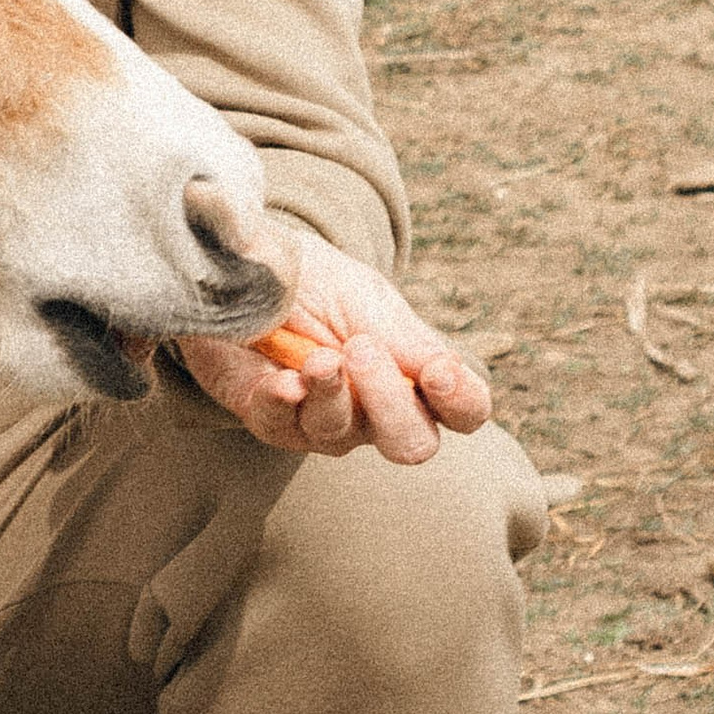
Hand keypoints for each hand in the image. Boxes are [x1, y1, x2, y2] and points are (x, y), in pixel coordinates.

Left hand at [178, 222, 491, 466]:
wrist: (250, 270)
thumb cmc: (320, 286)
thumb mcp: (370, 299)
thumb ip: (407, 340)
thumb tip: (446, 371)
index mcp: (415, 378)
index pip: (464, 412)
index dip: (461, 401)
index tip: (437, 373)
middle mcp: (377, 414)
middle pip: (411, 443)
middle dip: (389, 401)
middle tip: (361, 349)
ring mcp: (325, 424)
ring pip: (341, 434)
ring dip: (331, 392)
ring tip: (318, 356)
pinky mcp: (272, 420)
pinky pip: (282, 426)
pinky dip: (284, 402)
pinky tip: (284, 381)